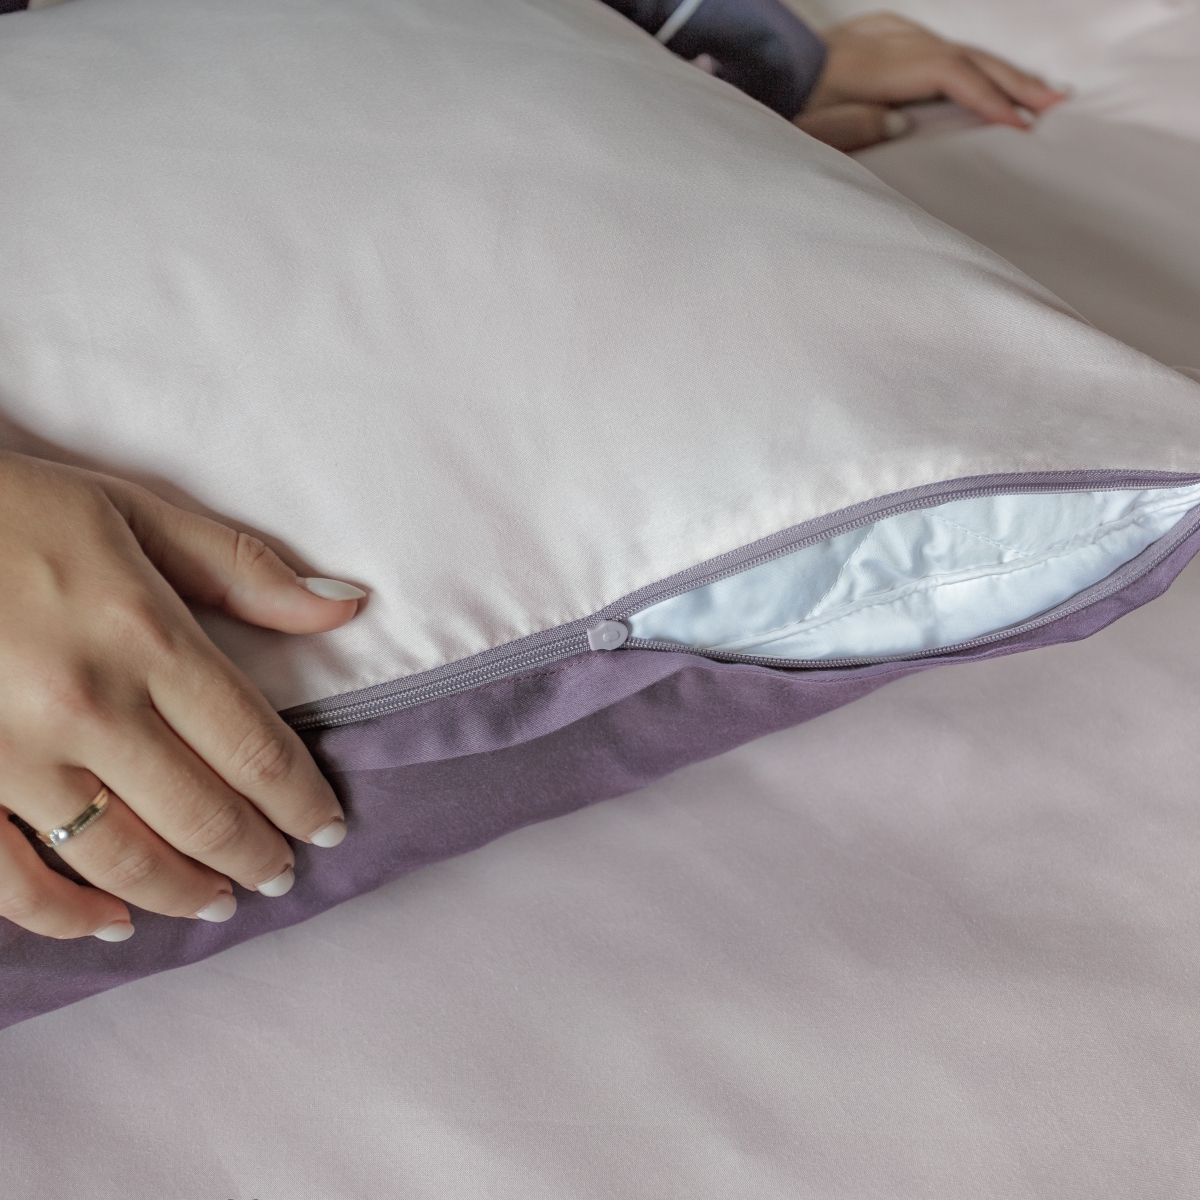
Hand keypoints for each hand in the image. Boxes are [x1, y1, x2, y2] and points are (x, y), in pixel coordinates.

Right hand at [0, 452, 362, 941]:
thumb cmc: (13, 511)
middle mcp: (87, 706)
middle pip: (202, 813)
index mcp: (145, 636)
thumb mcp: (135, 513)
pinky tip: (108, 921)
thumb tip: (343, 606)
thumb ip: (242, 569)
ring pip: (120, 858)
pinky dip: (65, 914)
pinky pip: (10, 880)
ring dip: (181, 892)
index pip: (254, 747)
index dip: (302, 799)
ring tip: (219, 901)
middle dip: (255, 855)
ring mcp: (11, 755)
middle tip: (281, 872)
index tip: (328, 826)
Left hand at [798, 12, 1066, 150]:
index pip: (944, 72)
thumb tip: (903, 124)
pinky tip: (986, 75)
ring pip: (953, 48)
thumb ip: (850, 128)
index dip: (985, 96)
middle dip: (1011, 80)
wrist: (743, 72)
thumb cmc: (772, 109)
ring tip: (1037, 93)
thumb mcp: (801, 131)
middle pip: (959, 55)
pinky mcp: (874, 34)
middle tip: (1056, 104)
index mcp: (864, 64)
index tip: (1020, 123)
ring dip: (997, 70)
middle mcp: (878, 39)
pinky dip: (968, 61)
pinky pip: (935, 44)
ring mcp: (878, 32)